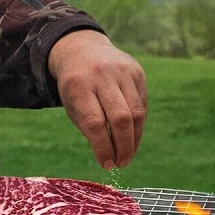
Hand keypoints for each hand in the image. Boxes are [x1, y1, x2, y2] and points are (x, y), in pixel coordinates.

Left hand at [48, 29, 147, 168]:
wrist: (83, 49)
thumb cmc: (75, 86)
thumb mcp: (72, 105)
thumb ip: (89, 128)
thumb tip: (110, 155)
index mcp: (79, 85)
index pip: (95, 122)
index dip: (103, 147)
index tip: (107, 164)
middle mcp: (102, 76)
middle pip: (121, 117)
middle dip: (124, 146)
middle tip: (122, 163)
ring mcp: (122, 71)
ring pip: (137, 112)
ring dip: (135, 139)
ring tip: (128, 154)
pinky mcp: (137, 71)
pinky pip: (142, 103)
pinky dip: (139, 124)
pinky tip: (132, 135)